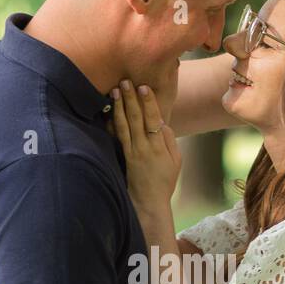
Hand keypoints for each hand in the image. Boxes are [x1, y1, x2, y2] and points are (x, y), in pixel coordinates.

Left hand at [111, 78, 181, 217]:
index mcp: (160, 147)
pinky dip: (112, 123)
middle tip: (125, 81)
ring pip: (124, 125)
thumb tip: (163, 123)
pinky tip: (108, 111)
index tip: (143, 87)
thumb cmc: (164, 181)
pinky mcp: (123, 157)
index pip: (153, 119)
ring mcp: (132, 152)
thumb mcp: (176, 161)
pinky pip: (117, 137)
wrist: (149, 202)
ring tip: (115, 91)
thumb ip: (170, 141)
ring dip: (119, 106)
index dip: (148, 102)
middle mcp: (145, 148)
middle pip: (136, 118)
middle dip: (130, 98)